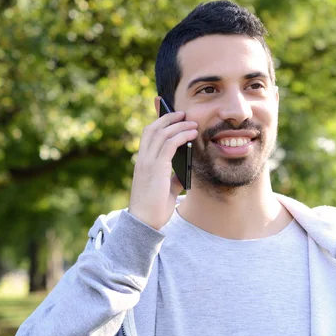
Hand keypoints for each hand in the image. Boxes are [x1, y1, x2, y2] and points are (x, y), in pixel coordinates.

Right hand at [128, 109, 197, 229]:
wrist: (145, 222)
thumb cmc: (154, 209)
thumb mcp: (165, 190)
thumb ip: (173, 179)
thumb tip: (184, 173)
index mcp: (142, 162)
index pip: (148, 135)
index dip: (158, 122)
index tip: (170, 115)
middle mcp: (143, 159)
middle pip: (153, 128)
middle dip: (168, 118)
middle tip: (182, 113)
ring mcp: (148, 162)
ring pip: (162, 133)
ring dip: (178, 125)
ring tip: (192, 122)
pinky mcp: (156, 167)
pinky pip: (170, 144)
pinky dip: (181, 135)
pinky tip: (192, 134)